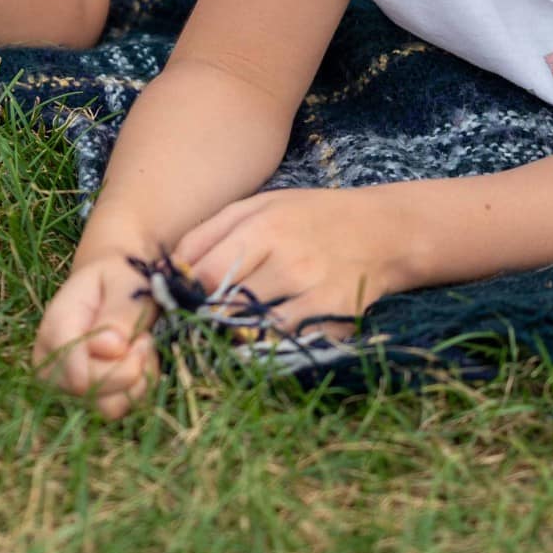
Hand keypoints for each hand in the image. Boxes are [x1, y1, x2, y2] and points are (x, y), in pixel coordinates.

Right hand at [34, 249, 160, 419]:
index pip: (70, 363)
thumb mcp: (125, 283)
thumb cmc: (119, 282)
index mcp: (54, 327)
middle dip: (129, 367)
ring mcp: (65, 387)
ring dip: (137, 380)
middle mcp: (50, 363)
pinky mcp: (87, 400)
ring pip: (106, 407)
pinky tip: (140, 362)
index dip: (109, 361)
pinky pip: (120, 409)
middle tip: (144, 337)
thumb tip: (113, 348)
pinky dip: (140, 388)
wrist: (114, 288)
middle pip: (88, 391)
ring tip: (141, 348)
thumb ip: (119, 312)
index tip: (136, 339)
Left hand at [172, 188, 406, 338]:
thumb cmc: (308, 217)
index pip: (204, 275)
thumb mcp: (257, 206)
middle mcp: (288, 262)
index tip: (185, 298)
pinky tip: (267, 336)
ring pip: (255, 332)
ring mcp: (314, 294)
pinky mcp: (336, 320)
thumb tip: (171, 267)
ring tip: (232, 330)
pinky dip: (272, 346)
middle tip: (202, 320)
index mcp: (263, 229)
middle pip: (226, 308)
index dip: (187, 293)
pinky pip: (290, 344)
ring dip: (237, 336)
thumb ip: (209, 232)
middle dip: (208, 318)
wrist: (382, 231)